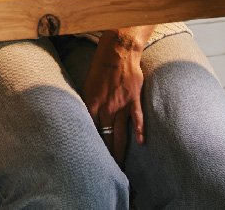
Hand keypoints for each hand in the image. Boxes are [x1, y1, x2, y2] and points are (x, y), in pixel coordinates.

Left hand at [81, 33, 144, 163]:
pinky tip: (141, 143)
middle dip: (106, 156)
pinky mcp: (134, 100)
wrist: (118, 52)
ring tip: (120, 166)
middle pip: (105, 138)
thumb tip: (83, 117)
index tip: (90, 161)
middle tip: (107, 172)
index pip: (90, 132)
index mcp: (91, 105)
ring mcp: (121, 105)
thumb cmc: (100, 68)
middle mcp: (105, 108)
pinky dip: (140, 131)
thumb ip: (86, 103)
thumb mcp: (86, 86)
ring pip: (120, 134)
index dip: (91, 148)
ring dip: (120, 150)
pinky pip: (137, 119)